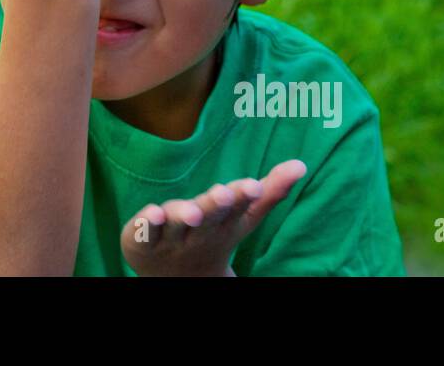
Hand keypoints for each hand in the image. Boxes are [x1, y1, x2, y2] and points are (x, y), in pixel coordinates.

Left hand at [119, 160, 307, 275]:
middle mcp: (199, 231)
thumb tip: (301, 165)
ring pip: (177, 225)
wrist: (175, 278)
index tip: (253, 186)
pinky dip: (147, 225)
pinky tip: (150, 213)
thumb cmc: (212, 236)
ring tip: (190, 211)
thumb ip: (269, 192)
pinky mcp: (142, 240)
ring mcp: (170, 237)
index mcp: (224, 224)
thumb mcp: (241, 218)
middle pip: (209, 216)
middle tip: (225, 194)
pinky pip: (144, 232)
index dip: (244, 196)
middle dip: (217, 204)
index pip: (237, 209)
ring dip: (184, 215)